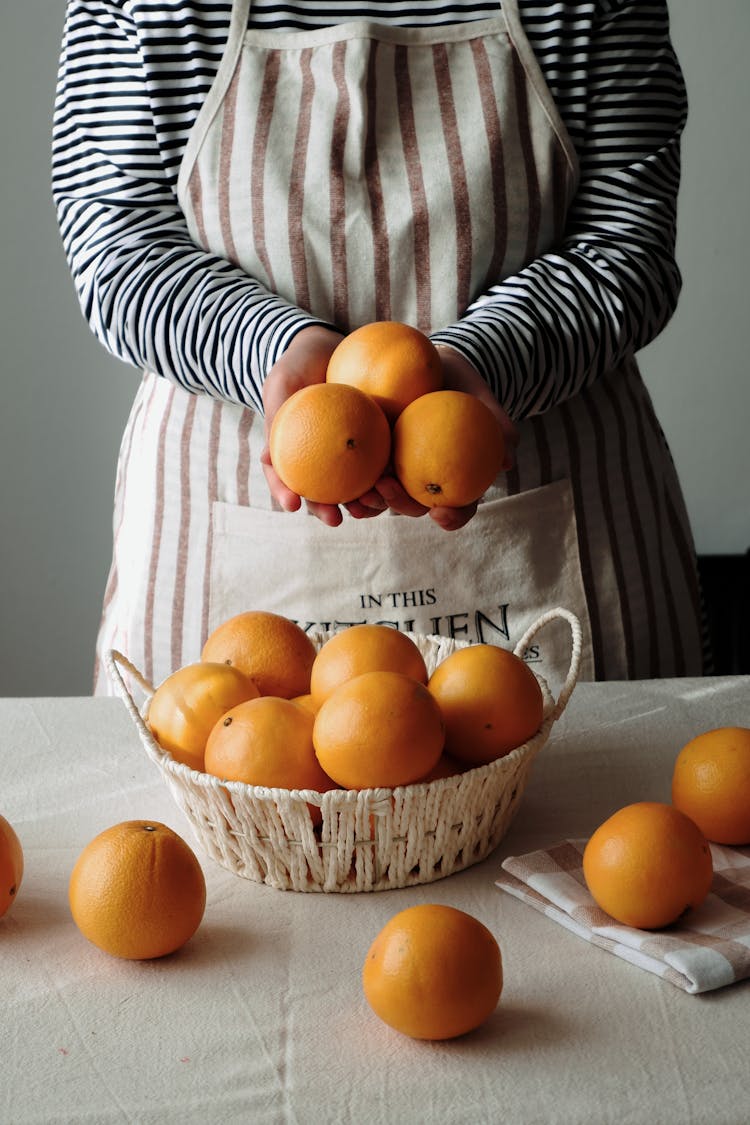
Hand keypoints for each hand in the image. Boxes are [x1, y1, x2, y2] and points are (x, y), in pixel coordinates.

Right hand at [260, 325, 388, 525]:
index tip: (291, 505)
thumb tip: (266, 458)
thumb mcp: (282, 385)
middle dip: (327, 511)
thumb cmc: (299, 366)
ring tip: (367, 505)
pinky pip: (381, 464)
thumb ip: (276, 417)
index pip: (285, 479)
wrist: (329, 347)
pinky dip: (387, 475)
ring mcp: (348, 455)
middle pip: (321, 493)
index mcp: (291, 453)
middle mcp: (319, 459)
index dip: (286, 495)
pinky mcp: (375, 445)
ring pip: (352, 487)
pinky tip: (394, 479)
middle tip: (334, 519)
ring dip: (361, 503)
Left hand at [360, 345, 519, 532]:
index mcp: (452, 476)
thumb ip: (495, 420)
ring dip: (368, 502)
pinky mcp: (365, 456)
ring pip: (380, 497)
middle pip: (413, 506)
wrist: (422, 360)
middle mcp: (421, 480)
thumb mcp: (478, 393)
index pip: (458, 506)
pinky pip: (354, 473)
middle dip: (400, 505)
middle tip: (388, 489)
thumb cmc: (457, 380)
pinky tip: (332, 475)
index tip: (443, 513)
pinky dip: (346, 479)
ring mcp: (392, 471)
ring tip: (358, 490)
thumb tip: (509, 456)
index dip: (453, 517)